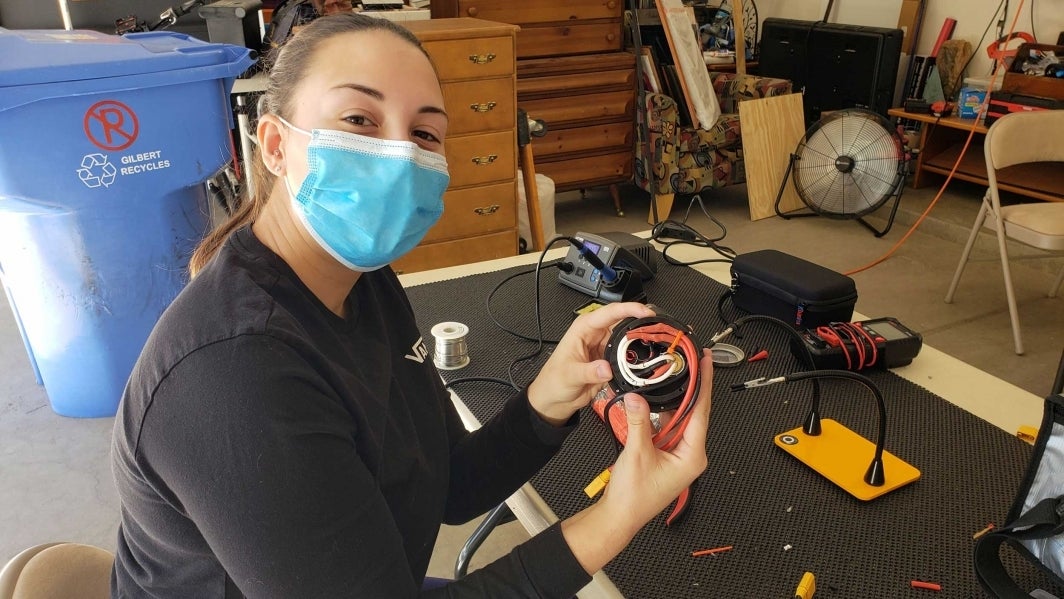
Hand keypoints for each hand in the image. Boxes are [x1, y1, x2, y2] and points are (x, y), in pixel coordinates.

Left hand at [526, 302, 655, 425]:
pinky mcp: (611, 361)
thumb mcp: (569, 375)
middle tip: (658, 330)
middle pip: (624, 323)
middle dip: (641, 324)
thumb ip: (588, 371)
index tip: (645, 312)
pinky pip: (628, 356)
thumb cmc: (554, 381)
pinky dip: (638, 359)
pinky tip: (647, 362)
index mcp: (584, 328)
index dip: (629, 309)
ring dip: (641, 342)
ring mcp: (605, 348)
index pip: (609, 313)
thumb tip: (606, 368)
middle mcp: (597, 335)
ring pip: (628, 339)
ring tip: (657, 345)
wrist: (555, 399)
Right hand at [558, 352, 712, 574]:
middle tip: (692, 362)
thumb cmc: (634, 497)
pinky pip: (667, 428)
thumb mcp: (637, 452)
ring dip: (675, 400)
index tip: (706, 364)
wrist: (619, 516)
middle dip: (692, 387)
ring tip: (674, 375)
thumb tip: (638, 397)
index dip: (704, 384)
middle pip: (694, 413)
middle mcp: (689, 455)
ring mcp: (678, 455)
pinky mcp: (665, 455)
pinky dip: (662, 413)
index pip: (701, 411)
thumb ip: (638, 420)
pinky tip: (656, 400)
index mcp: (692, 455)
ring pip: (680, 419)